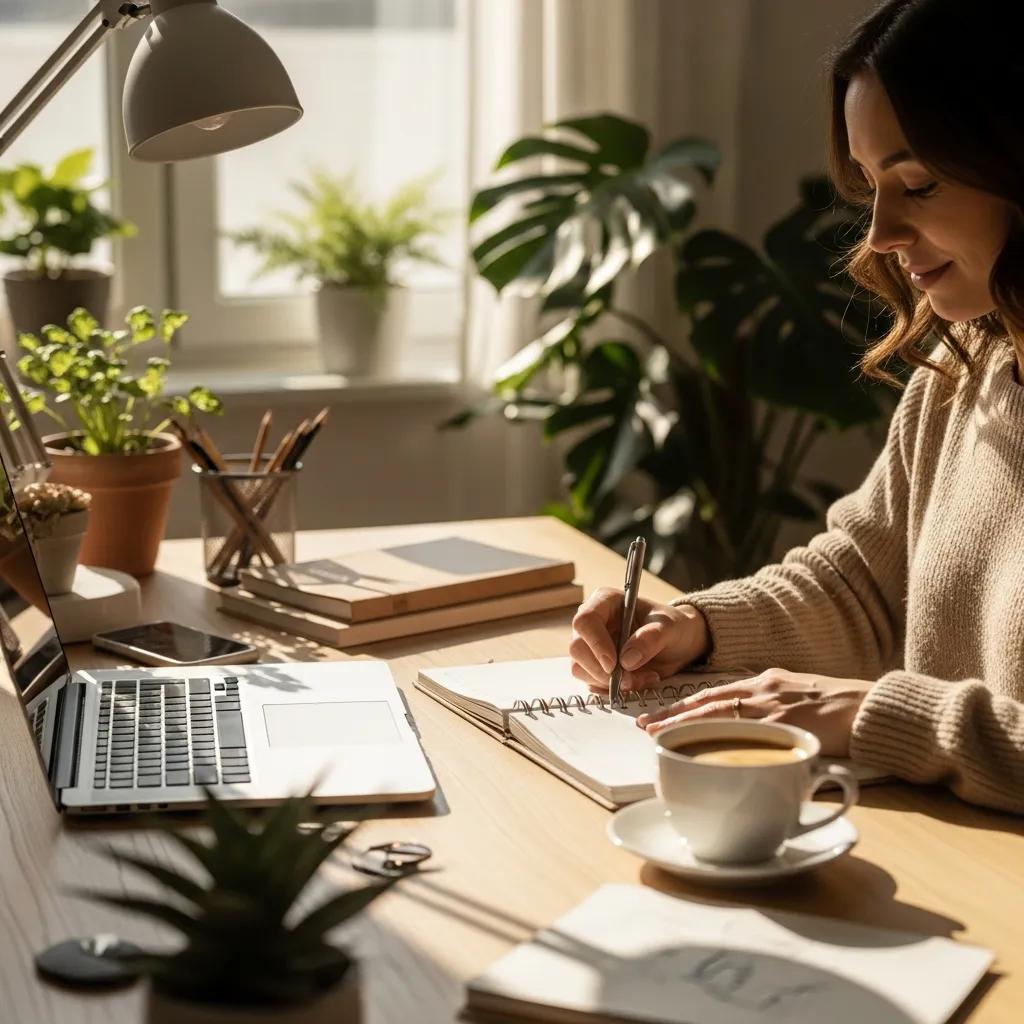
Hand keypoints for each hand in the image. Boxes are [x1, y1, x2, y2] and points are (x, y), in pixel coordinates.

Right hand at [570, 589, 709, 691]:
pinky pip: (592, 683)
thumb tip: (626, 660)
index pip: (585, 621)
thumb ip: (650, 639)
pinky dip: (613, 690)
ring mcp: (590, 645)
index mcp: (605, 602)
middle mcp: (592, 622)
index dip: (596, 644)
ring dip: (610, 683)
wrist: (678, 645)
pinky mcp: (594, 666)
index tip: (614, 664)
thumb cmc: (672, 627)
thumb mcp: (669, 628)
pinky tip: (637, 681)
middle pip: (577, 648)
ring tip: (642, 678)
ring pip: (581, 669)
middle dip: (603, 671)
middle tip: (632, 679)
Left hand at [637, 668, 874, 757]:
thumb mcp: (801, 701)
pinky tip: (699, 751)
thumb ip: (774, 713)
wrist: (876, 707)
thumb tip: (751, 736)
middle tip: (644, 726)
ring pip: (718, 715)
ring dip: (684, 726)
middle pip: (708, 701)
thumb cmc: (844, 709)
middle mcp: (764, 689)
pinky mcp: (787, 726)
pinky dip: (719, 742)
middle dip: (673, 714)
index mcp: (767, 682)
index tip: (658, 714)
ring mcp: (774, 707)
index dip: (684, 704)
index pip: (715, 692)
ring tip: (657, 736)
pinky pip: (745, 735)